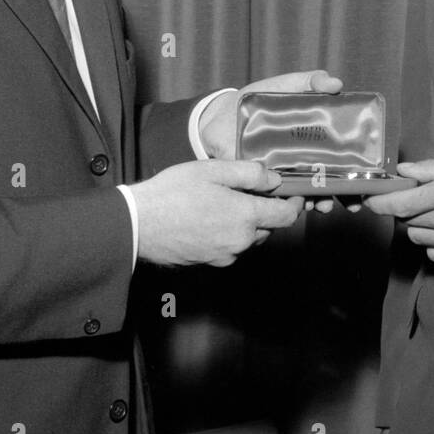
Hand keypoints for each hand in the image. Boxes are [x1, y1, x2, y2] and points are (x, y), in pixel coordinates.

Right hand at [130, 160, 302, 267]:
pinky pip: (231, 247)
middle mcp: (240, 241)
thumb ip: (249, 174)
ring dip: (248, 223)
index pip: (287, 216)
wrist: (138, 224)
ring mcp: (225, 255)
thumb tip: (275, 179)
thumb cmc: (173, 192)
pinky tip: (212, 218)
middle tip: (254, 192)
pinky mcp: (210, 262)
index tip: (293, 194)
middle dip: (268, 211)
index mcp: (246, 217)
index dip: (294, 204)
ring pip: (249, 238)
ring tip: (228, 203)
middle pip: (269, 228)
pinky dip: (230, 233)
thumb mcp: (213, 170)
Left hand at [199, 69, 343, 211]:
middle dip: (344, 195)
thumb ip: (309, 82)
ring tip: (323, 205)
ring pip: (307, 194)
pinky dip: (288, 204)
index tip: (368, 182)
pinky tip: (297, 204)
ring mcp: (283, 174)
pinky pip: (278, 199)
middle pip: (330, 182)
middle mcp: (301, 161)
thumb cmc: (255, 100)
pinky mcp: (262, 182)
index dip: (356, 173)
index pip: (341, 161)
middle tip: (351, 201)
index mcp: (312, 141)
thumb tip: (336, 83)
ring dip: (320, 202)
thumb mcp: (285, 86)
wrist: (220, 114)